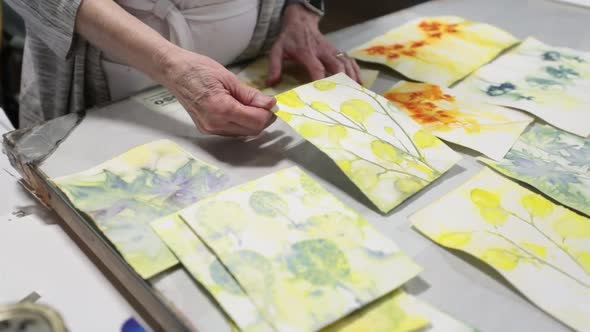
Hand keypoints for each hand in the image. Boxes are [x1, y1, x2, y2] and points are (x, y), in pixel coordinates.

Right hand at [155, 46, 275, 135]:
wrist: (174, 71)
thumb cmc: (199, 69)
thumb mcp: (229, 78)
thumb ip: (250, 94)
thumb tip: (270, 104)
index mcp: (221, 109)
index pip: (256, 121)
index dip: (267, 113)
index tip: (271, 102)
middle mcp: (215, 124)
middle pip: (252, 131)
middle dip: (262, 119)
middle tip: (265, 104)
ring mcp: (209, 129)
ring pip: (243, 134)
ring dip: (253, 122)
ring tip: (252, 105)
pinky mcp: (206, 130)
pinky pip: (232, 132)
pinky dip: (241, 124)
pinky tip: (240, 110)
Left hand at [267, 4, 360, 85]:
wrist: (300, 22)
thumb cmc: (289, 39)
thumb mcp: (277, 50)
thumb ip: (274, 66)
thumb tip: (271, 83)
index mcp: (307, 52)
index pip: (316, 67)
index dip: (321, 80)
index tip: (323, 94)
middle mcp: (322, 51)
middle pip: (336, 65)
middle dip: (342, 80)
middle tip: (345, 96)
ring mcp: (331, 50)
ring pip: (345, 63)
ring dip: (351, 77)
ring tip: (356, 92)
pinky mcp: (336, 51)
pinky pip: (349, 60)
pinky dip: (355, 70)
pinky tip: (359, 82)